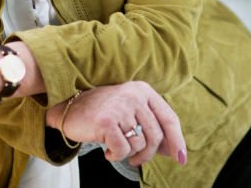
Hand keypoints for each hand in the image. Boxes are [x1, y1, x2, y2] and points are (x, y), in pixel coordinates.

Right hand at [47, 81, 186, 167]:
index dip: (177, 140)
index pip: (169, 118)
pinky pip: (123, 149)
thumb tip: (175, 151)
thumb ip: (152, 128)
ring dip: (129, 154)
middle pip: (156, 136)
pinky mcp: (106, 120)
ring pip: (140, 144)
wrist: (69, 108)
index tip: (181, 158)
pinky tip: (107, 149)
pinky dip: (116, 155)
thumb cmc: (103, 113)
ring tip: (116, 148)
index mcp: (143, 90)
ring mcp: (120, 106)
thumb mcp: (131, 114)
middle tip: (136, 160)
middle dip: (148, 154)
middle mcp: (134, 95)